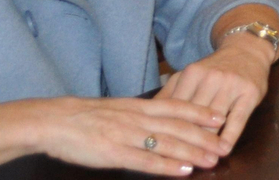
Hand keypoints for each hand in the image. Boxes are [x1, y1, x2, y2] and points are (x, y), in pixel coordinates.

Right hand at [32, 95, 227, 175]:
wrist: (54, 120)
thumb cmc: (84, 118)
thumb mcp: (116, 110)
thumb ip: (138, 115)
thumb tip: (158, 120)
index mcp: (137, 106)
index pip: (176, 107)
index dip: (200, 113)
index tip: (220, 118)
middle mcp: (137, 118)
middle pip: (177, 127)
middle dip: (203, 137)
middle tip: (224, 145)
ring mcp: (127, 135)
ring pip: (167, 143)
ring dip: (192, 152)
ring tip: (212, 159)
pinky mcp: (115, 153)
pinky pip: (145, 160)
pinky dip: (166, 166)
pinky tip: (183, 171)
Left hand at [159, 34, 273, 158]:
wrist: (246, 50)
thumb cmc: (215, 68)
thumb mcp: (191, 74)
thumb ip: (171, 92)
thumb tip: (148, 114)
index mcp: (192, 73)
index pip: (177, 108)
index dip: (170, 129)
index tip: (163, 147)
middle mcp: (211, 77)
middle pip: (195, 116)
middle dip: (187, 139)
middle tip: (181, 159)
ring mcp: (231, 84)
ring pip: (214, 120)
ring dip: (208, 143)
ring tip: (202, 160)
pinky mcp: (249, 92)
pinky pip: (238, 119)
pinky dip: (229, 137)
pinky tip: (224, 150)